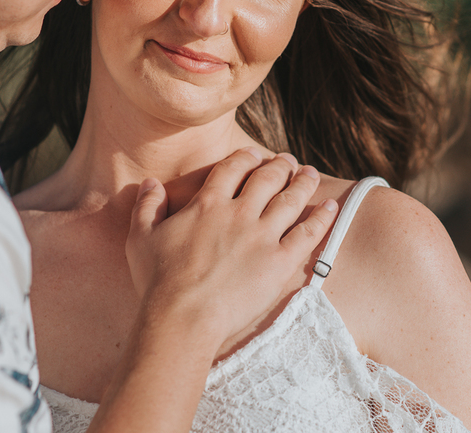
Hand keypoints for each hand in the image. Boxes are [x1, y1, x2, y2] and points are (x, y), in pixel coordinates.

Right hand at [125, 147, 336, 353]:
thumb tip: (149, 182)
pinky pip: (307, 234)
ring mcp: (262, 236)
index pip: (232, 168)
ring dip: (303, 183)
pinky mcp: (279, 261)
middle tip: (289, 161)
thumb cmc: (157, 281)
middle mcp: (239, 213)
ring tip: (311, 174)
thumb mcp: (140, 238)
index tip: (255, 155)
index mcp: (208, 204)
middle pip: (267, 178)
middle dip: (280, 166)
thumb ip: (146, 206)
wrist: (183, 316)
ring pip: (290, 199)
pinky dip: (321, 218)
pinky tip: (330, 207)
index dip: (246, 158)